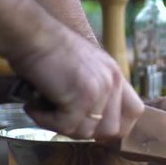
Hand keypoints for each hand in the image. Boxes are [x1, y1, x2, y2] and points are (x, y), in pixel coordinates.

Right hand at [8, 27, 143, 140]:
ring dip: (61, 127)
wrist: (30, 32)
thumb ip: (98, 88)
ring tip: (44, 110)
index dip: (118, 126)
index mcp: (116, 76)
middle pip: (113, 130)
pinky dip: (45, 121)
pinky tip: (33, 108)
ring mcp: (100, 90)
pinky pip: (65, 126)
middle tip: (64, 121)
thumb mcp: (86, 66)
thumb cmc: (48, 49)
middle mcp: (113, 82)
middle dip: (87, 132)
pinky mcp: (81, 96)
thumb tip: (94, 120)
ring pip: (87, 133)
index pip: (135, 112)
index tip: (96, 128)